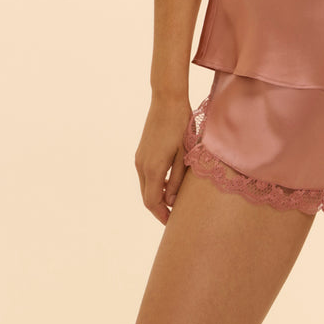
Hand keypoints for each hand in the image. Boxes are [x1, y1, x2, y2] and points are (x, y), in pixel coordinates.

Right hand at [134, 95, 193, 224]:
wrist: (167, 99)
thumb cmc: (181, 124)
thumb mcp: (184, 153)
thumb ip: (177, 179)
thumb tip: (170, 200)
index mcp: (153, 168)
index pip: (152, 202)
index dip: (162, 216)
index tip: (173, 224)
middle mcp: (142, 165)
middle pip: (147, 196)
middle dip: (160, 209)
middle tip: (175, 216)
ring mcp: (139, 158)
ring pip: (146, 186)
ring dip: (158, 195)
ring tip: (175, 200)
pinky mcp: (141, 151)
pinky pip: (146, 175)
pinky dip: (156, 183)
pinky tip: (170, 181)